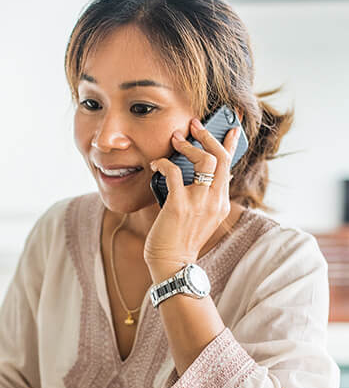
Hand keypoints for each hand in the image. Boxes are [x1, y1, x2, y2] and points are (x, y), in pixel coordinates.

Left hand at [143, 117, 239, 273]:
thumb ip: (206, 197)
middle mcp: (215, 201)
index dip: (231, 144)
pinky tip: (155, 163)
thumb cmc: (180, 240)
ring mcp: (199, 202)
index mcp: (221, 203)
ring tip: (175, 139)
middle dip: (208, 136)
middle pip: (221, 158)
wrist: (172, 263)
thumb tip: (205, 177)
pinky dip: (163, 163)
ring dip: (188, 146)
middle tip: (193, 125)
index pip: (229, 167)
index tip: (232, 126)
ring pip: (205, 160)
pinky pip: (174, 172)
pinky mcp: (179, 205)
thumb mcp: (201, 218)